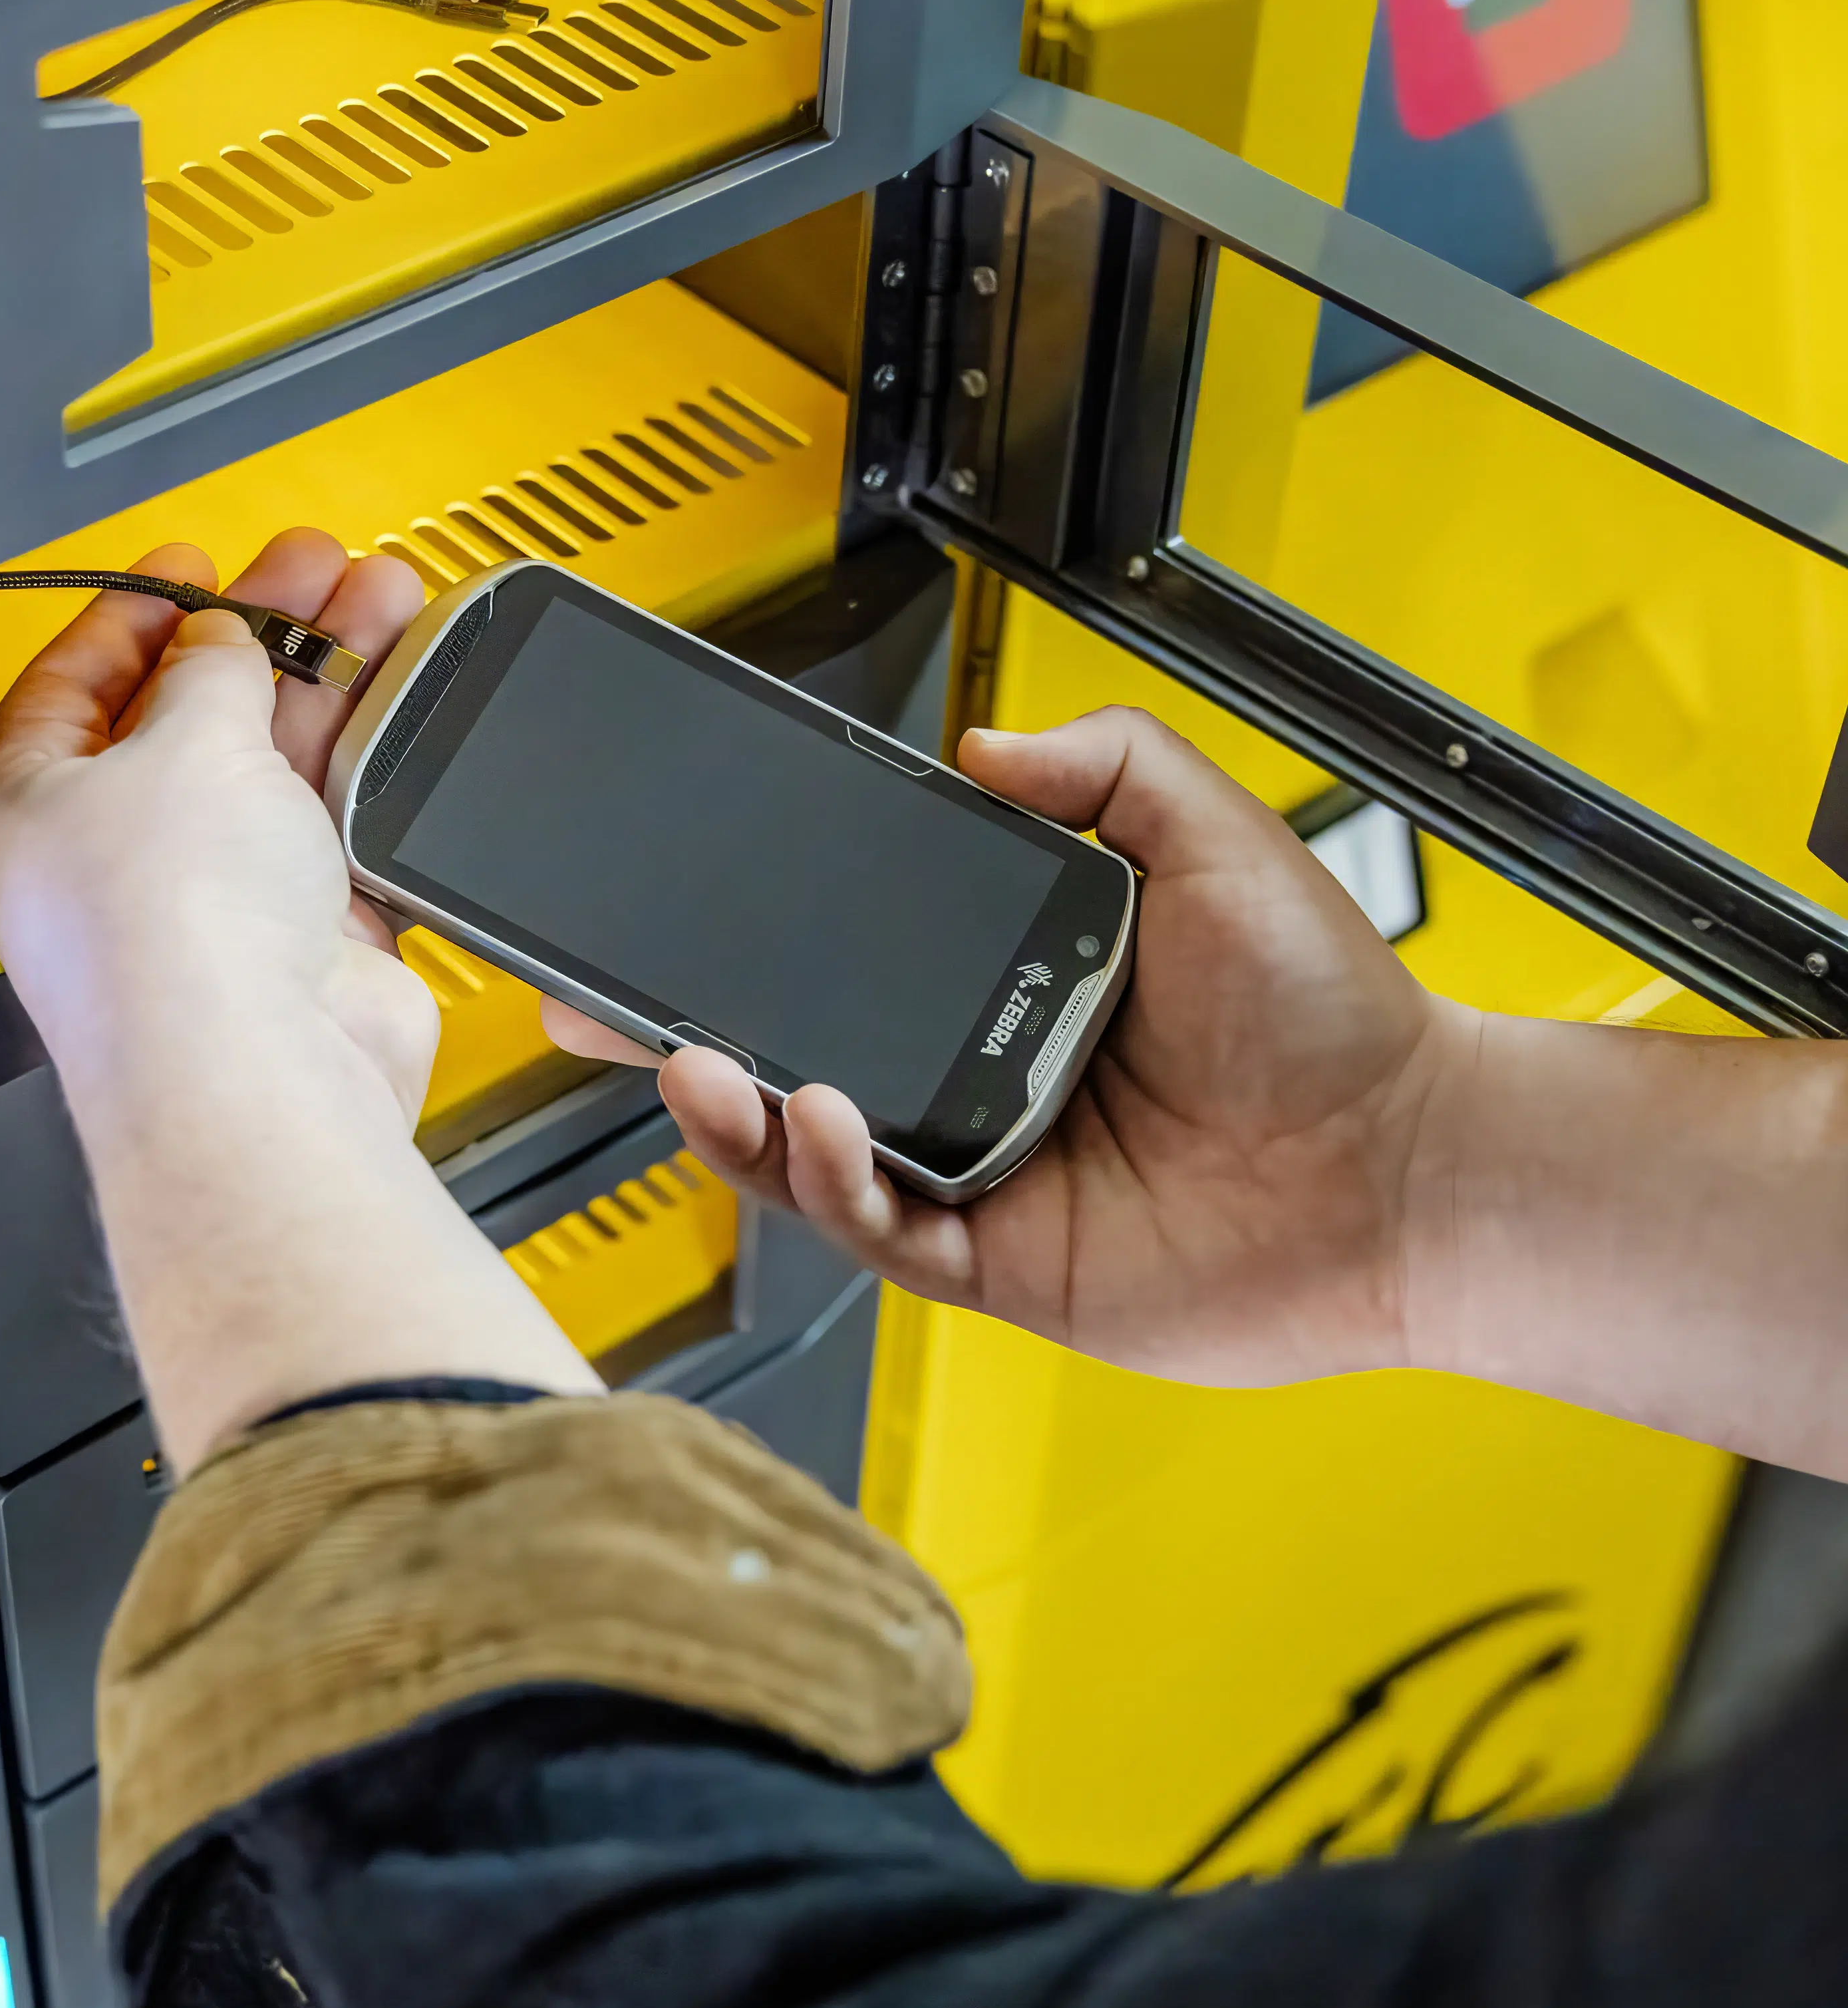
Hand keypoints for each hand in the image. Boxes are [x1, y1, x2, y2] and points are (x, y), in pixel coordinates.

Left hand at [0, 528, 599, 1469]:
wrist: (261, 1076)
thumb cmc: (175, 936)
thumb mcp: (182, 740)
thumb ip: (209, 671)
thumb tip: (223, 636)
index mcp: (44, 809)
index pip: (71, 690)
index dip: (129, 618)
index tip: (186, 566)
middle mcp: (126, 863)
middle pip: (193, 719)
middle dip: (257, 633)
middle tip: (310, 568)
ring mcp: (222, 909)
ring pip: (280, 769)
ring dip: (332, 680)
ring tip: (382, 602)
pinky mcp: (312, 947)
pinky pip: (347, 834)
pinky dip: (381, 770)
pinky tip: (408, 707)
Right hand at [551, 708, 1455, 1385]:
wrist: (1406, 1160)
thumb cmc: (1331, 1017)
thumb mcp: (1212, 837)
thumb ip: (1106, 764)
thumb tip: (986, 744)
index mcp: (1005, 986)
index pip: (844, 960)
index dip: (748, 944)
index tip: (675, 908)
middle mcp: (975, 1083)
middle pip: (791, 1063)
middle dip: (682, 1037)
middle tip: (600, 1004)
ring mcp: (981, 1180)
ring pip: (809, 1158)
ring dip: (735, 1115)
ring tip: (696, 1065)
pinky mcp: (999, 1263)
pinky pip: (879, 1229)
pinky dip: (828, 1178)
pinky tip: (809, 1116)